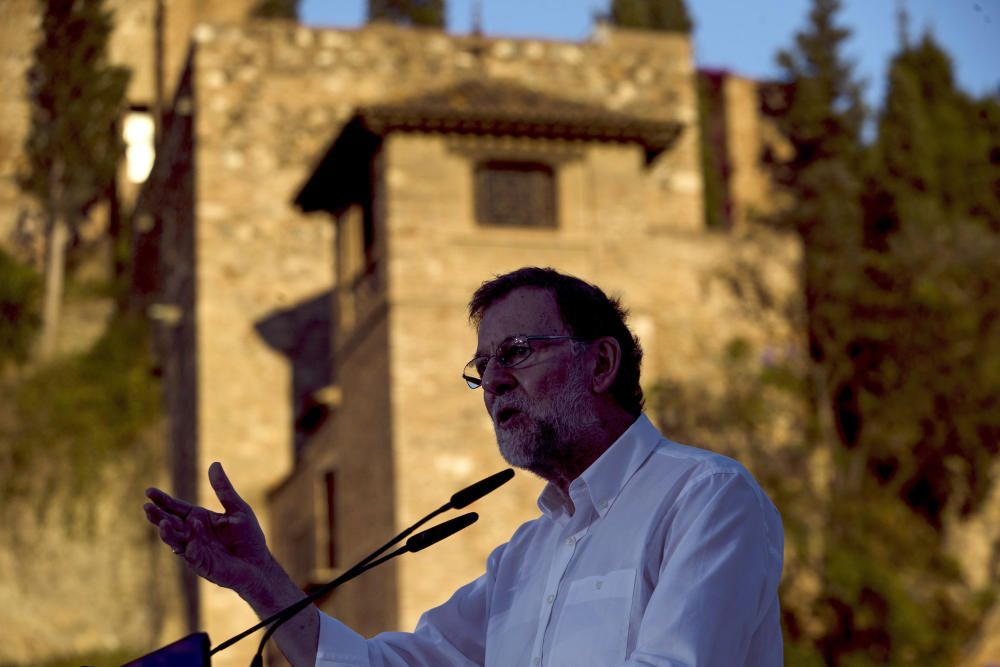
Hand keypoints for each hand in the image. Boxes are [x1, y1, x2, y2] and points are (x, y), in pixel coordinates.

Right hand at [144, 462, 273, 596]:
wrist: (259, 563)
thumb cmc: (248, 537)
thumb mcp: (237, 508)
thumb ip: (224, 489)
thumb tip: (214, 464)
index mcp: (199, 519)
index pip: (176, 507)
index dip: (163, 500)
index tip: (148, 491)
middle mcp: (193, 534)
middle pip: (170, 523)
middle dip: (158, 516)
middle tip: (147, 507)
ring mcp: (195, 550)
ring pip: (176, 541)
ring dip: (168, 533)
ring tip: (162, 523)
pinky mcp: (202, 565)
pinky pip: (193, 556)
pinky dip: (190, 548)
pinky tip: (190, 541)